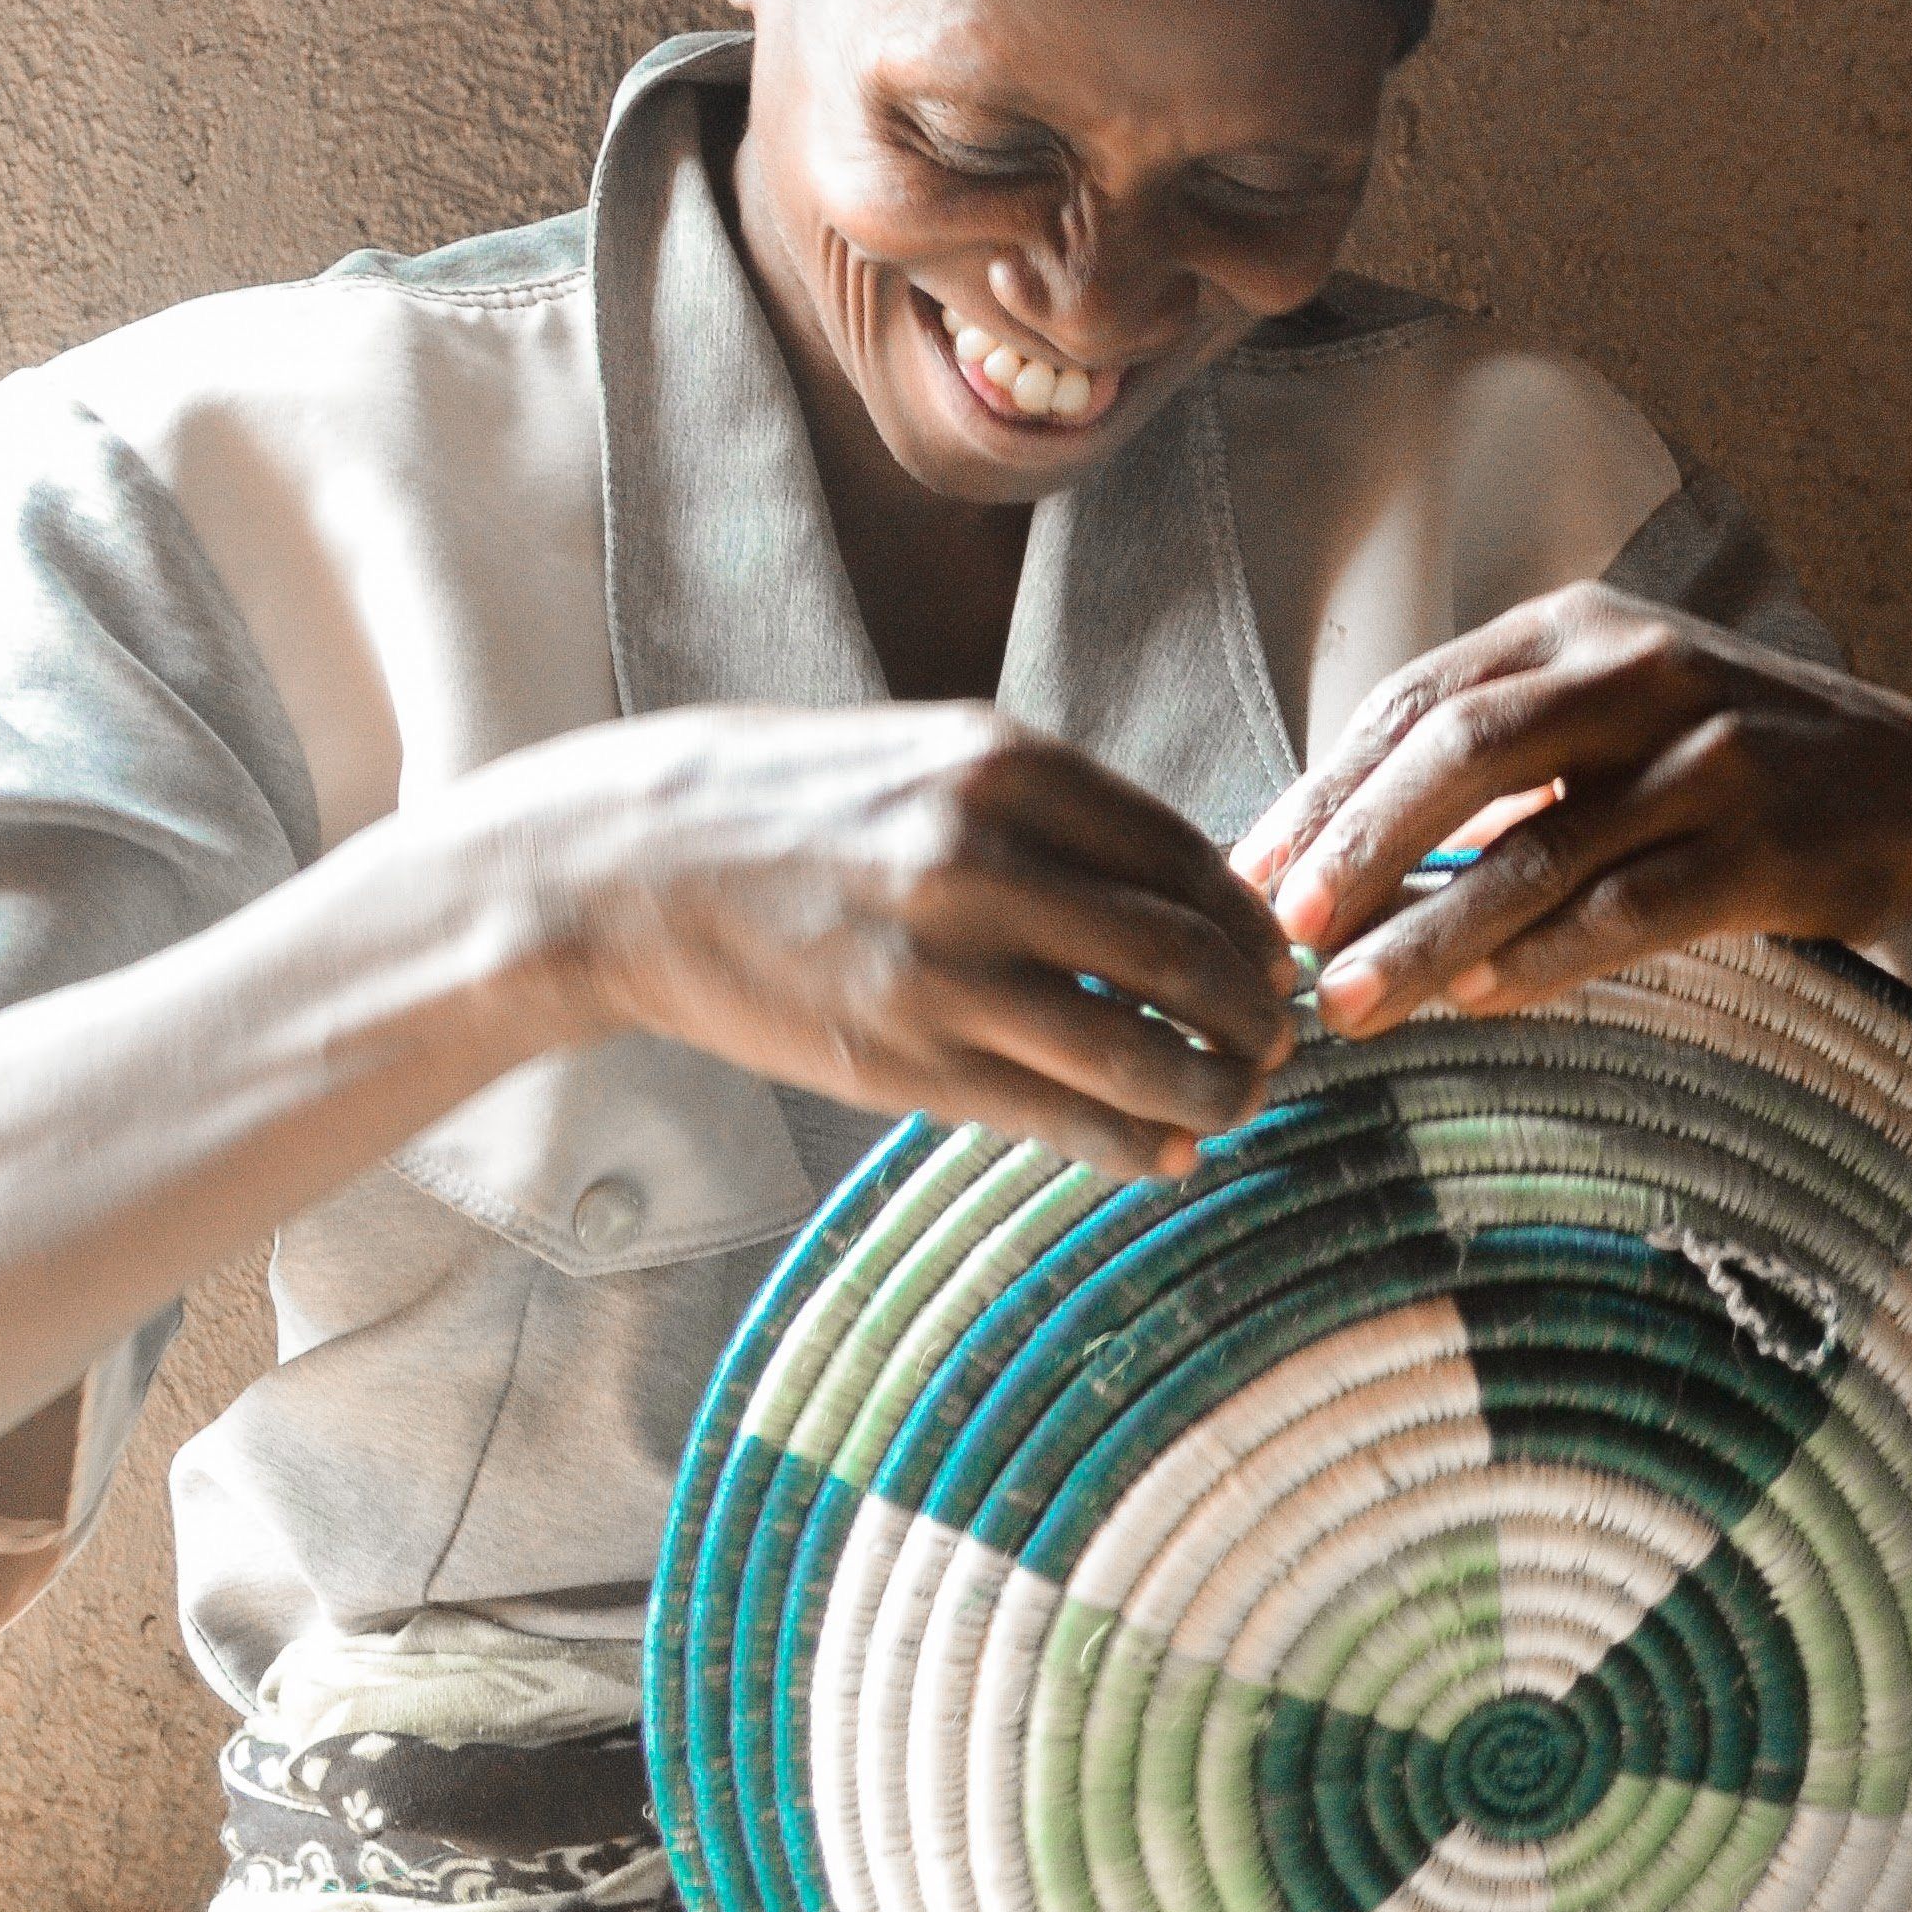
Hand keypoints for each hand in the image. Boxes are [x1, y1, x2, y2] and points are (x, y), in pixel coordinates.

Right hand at [484, 703, 1296, 1173]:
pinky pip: (1058, 1115)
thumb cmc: (798, 809)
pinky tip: (1164, 1152)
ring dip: (1216, 1088)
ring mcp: (944, 966)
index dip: (1254, 925)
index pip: (1189, 857)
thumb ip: (1055, 811)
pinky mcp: (903, 1059)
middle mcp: (986, 860)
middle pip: (1186, 955)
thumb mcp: (932, 759)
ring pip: (1140, 1051)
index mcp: (1006, 767)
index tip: (1279, 960)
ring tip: (1235, 1100)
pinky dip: (1134, 1143)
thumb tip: (1188, 890)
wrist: (630, 867)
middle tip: (1282, 1039)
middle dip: (1258, 1011)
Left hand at [1234, 587, 1911, 1033]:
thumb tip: (1327, 850)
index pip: (1418, 698)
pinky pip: (1627, 912)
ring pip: (1537, 849)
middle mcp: (1643, 672)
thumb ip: (1493, 758)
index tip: (1249, 874)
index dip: (1327, 789)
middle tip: (1280, 934)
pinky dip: (1540, 962)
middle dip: (1357, 849)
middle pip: (1464, 751)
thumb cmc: (1723, 770)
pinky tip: (1474, 1006)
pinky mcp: (1767, 846)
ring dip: (1428, 936)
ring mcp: (1713, 756)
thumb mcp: (1609, 721)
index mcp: (1582, 628)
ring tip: (1347, 1006)